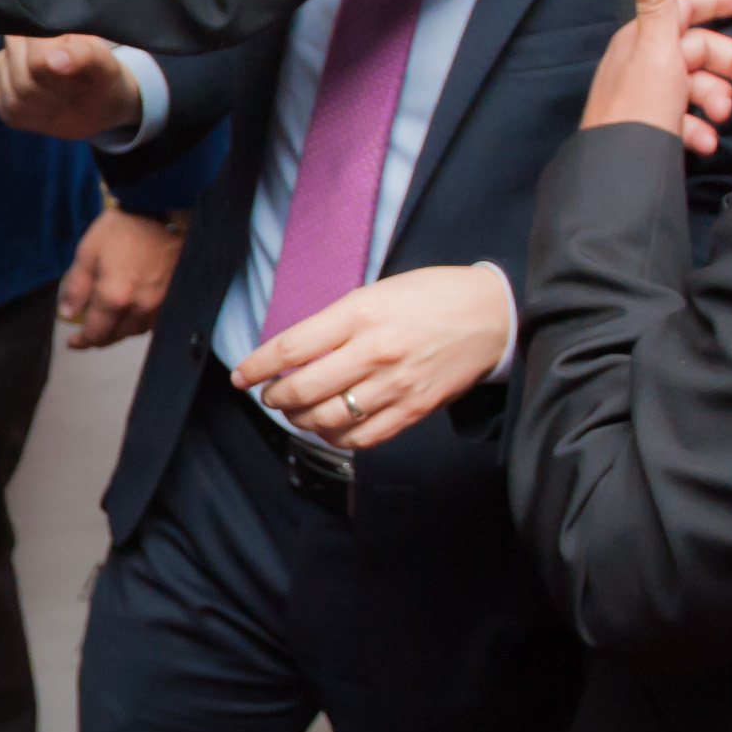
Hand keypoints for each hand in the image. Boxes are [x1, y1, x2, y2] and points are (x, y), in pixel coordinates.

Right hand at [0, 35, 138, 140]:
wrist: (96, 101)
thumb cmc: (102, 77)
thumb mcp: (106, 66)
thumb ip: (85, 55)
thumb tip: (54, 59)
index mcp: (44, 23)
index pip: (36, 59)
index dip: (58, 78)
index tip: (79, 80)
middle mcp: (17, 39)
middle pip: (22, 79)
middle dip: (52, 94)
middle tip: (72, 90)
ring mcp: (4, 64)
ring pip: (13, 97)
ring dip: (43, 108)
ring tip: (61, 98)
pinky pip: (4, 108)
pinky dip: (29, 117)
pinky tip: (46, 109)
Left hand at [58, 206, 179, 349]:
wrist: (157, 210)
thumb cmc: (120, 228)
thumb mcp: (87, 253)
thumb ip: (76, 287)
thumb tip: (67, 313)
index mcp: (115, 295)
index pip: (96, 332)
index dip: (82, 341)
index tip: (74, 342)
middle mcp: (140, 305)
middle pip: (117, 336)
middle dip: (99, 338)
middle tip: (88, 334)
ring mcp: (161, 303)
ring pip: (136, 331)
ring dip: (119, 332)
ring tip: (108, 325)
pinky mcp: (174, 296)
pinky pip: (154, 321)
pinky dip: (139, 323)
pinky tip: (131, 315)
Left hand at [230, 263, 511, 448]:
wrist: (491, 314)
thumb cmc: (431, 296)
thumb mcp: (376, 292)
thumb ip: (335, 322)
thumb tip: (294, 354)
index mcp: (360, 312)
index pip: (290, 348)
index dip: (256, 367)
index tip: (240, 376)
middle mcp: (374, 350)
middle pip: (303, 389)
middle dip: (275, 398)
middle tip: (269, 397)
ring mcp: (395, 383)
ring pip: (328, 419)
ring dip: (301, 421)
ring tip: (296, 413)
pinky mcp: (414, 408)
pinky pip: (363, 438)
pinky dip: (336, 439)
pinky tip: (329, 429)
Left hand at [579, 0, 731, 156]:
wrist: (619, 170)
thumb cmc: (637, 109)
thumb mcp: (655, 50)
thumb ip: (656, 4)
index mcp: (644, 38)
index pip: (685, 6)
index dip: (719, 0)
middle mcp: (645, 60)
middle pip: (703, 50)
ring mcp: (650, 94)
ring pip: (699, 85)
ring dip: (717, 100)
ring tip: (718, 119)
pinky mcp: (654, 124)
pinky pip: (687, 118)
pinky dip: (700, 128)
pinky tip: (704, 142)